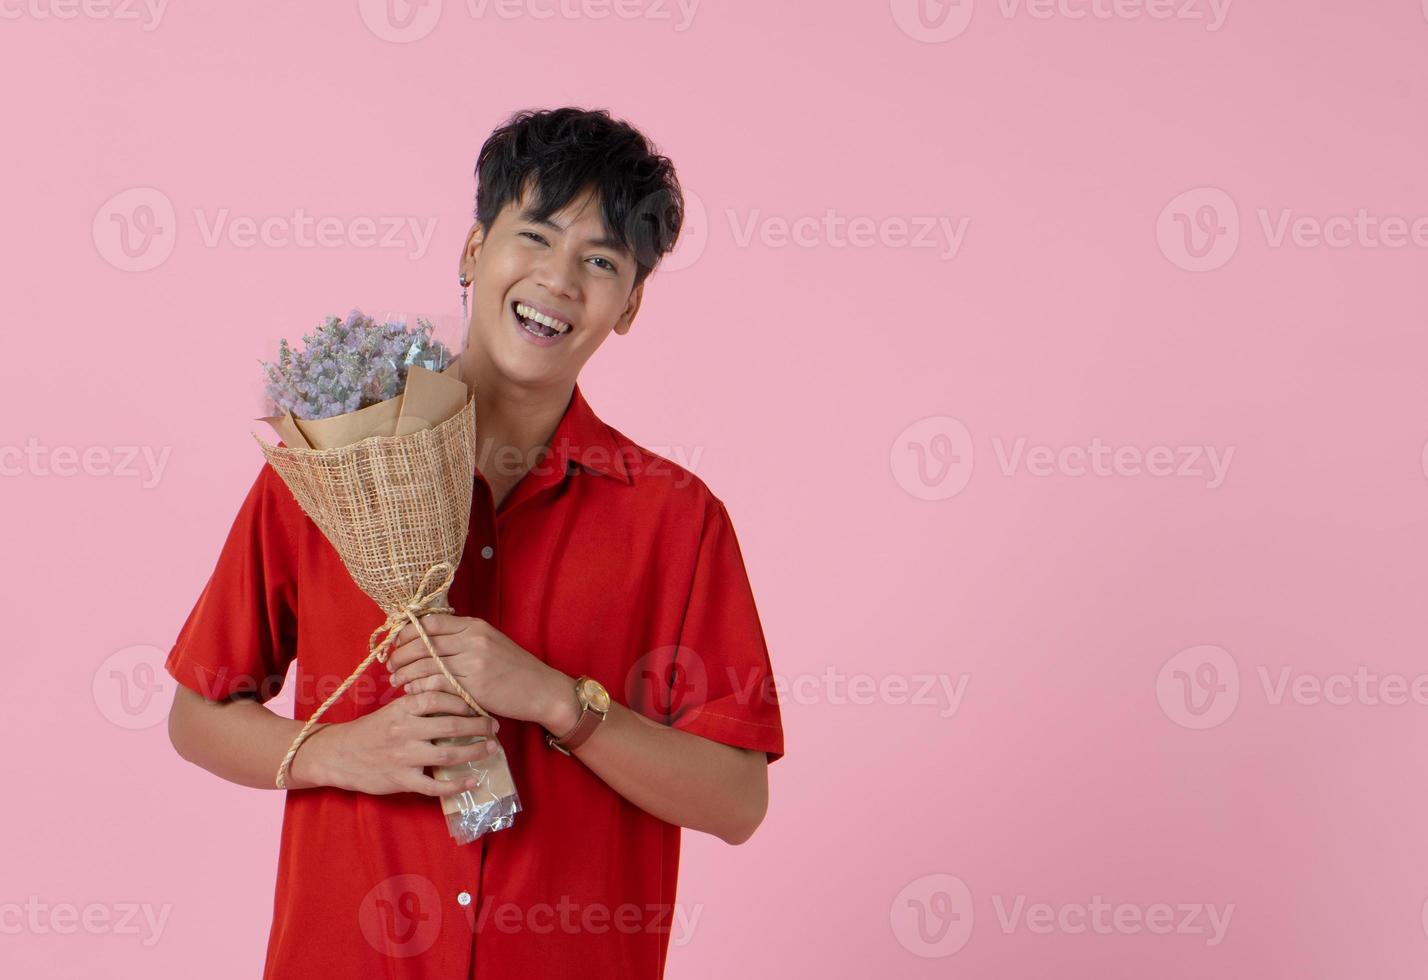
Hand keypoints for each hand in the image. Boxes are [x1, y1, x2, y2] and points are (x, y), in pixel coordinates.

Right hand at [295, 690, 500, 796]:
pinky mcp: (401, 780)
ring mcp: (403, 757)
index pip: (440, 697)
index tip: (480, 705)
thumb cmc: (370, 730)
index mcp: (402, 708)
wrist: (338, 755)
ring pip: (448, 754)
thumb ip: (419, 705)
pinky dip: (456, 785)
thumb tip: (455, 700)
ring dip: (474, 752)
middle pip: (451, 726)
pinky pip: (434, 786)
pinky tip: (472, 781)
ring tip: (490, 750)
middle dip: (478, 726)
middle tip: (494, 727)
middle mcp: (405, 730)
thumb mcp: (392, 709)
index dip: (465, 701)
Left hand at [385, 613, 573, 730]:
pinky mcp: (475, 686)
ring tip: (396, 680)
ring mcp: (474, 662)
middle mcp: (473, 640)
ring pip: (426, 664)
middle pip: (423, 642)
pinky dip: (420, 687)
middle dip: (400, 654)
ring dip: (405, 672)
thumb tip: (427, 639)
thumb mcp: (491, 643)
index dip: (406, 632)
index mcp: (475, 626)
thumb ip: (462, 639)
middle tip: (390, 665)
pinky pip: (438, 684)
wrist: (542, 690)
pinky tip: (412, 691)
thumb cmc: (515, 669)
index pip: (430, 622)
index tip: (395, 643)